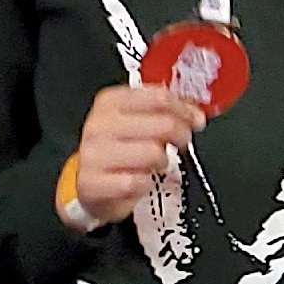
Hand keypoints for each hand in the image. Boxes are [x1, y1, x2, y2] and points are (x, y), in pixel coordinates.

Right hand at [68, 81, 207, 226]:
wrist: (89, 186)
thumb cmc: (116, 152)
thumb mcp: (133, 122)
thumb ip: (162, 111)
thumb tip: (194, 112)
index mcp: (110, 102)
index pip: (158, 97)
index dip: (184, 109)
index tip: (194, 119)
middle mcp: (100, 124)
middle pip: (162, 124)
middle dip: (181, 135)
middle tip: (181, 142)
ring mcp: (94, 154)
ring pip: (153, 152)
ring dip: (162, 161)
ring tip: (156, 163)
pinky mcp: (94, 183)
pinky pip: (138, 181)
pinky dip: (145, 184)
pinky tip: (139, 180)